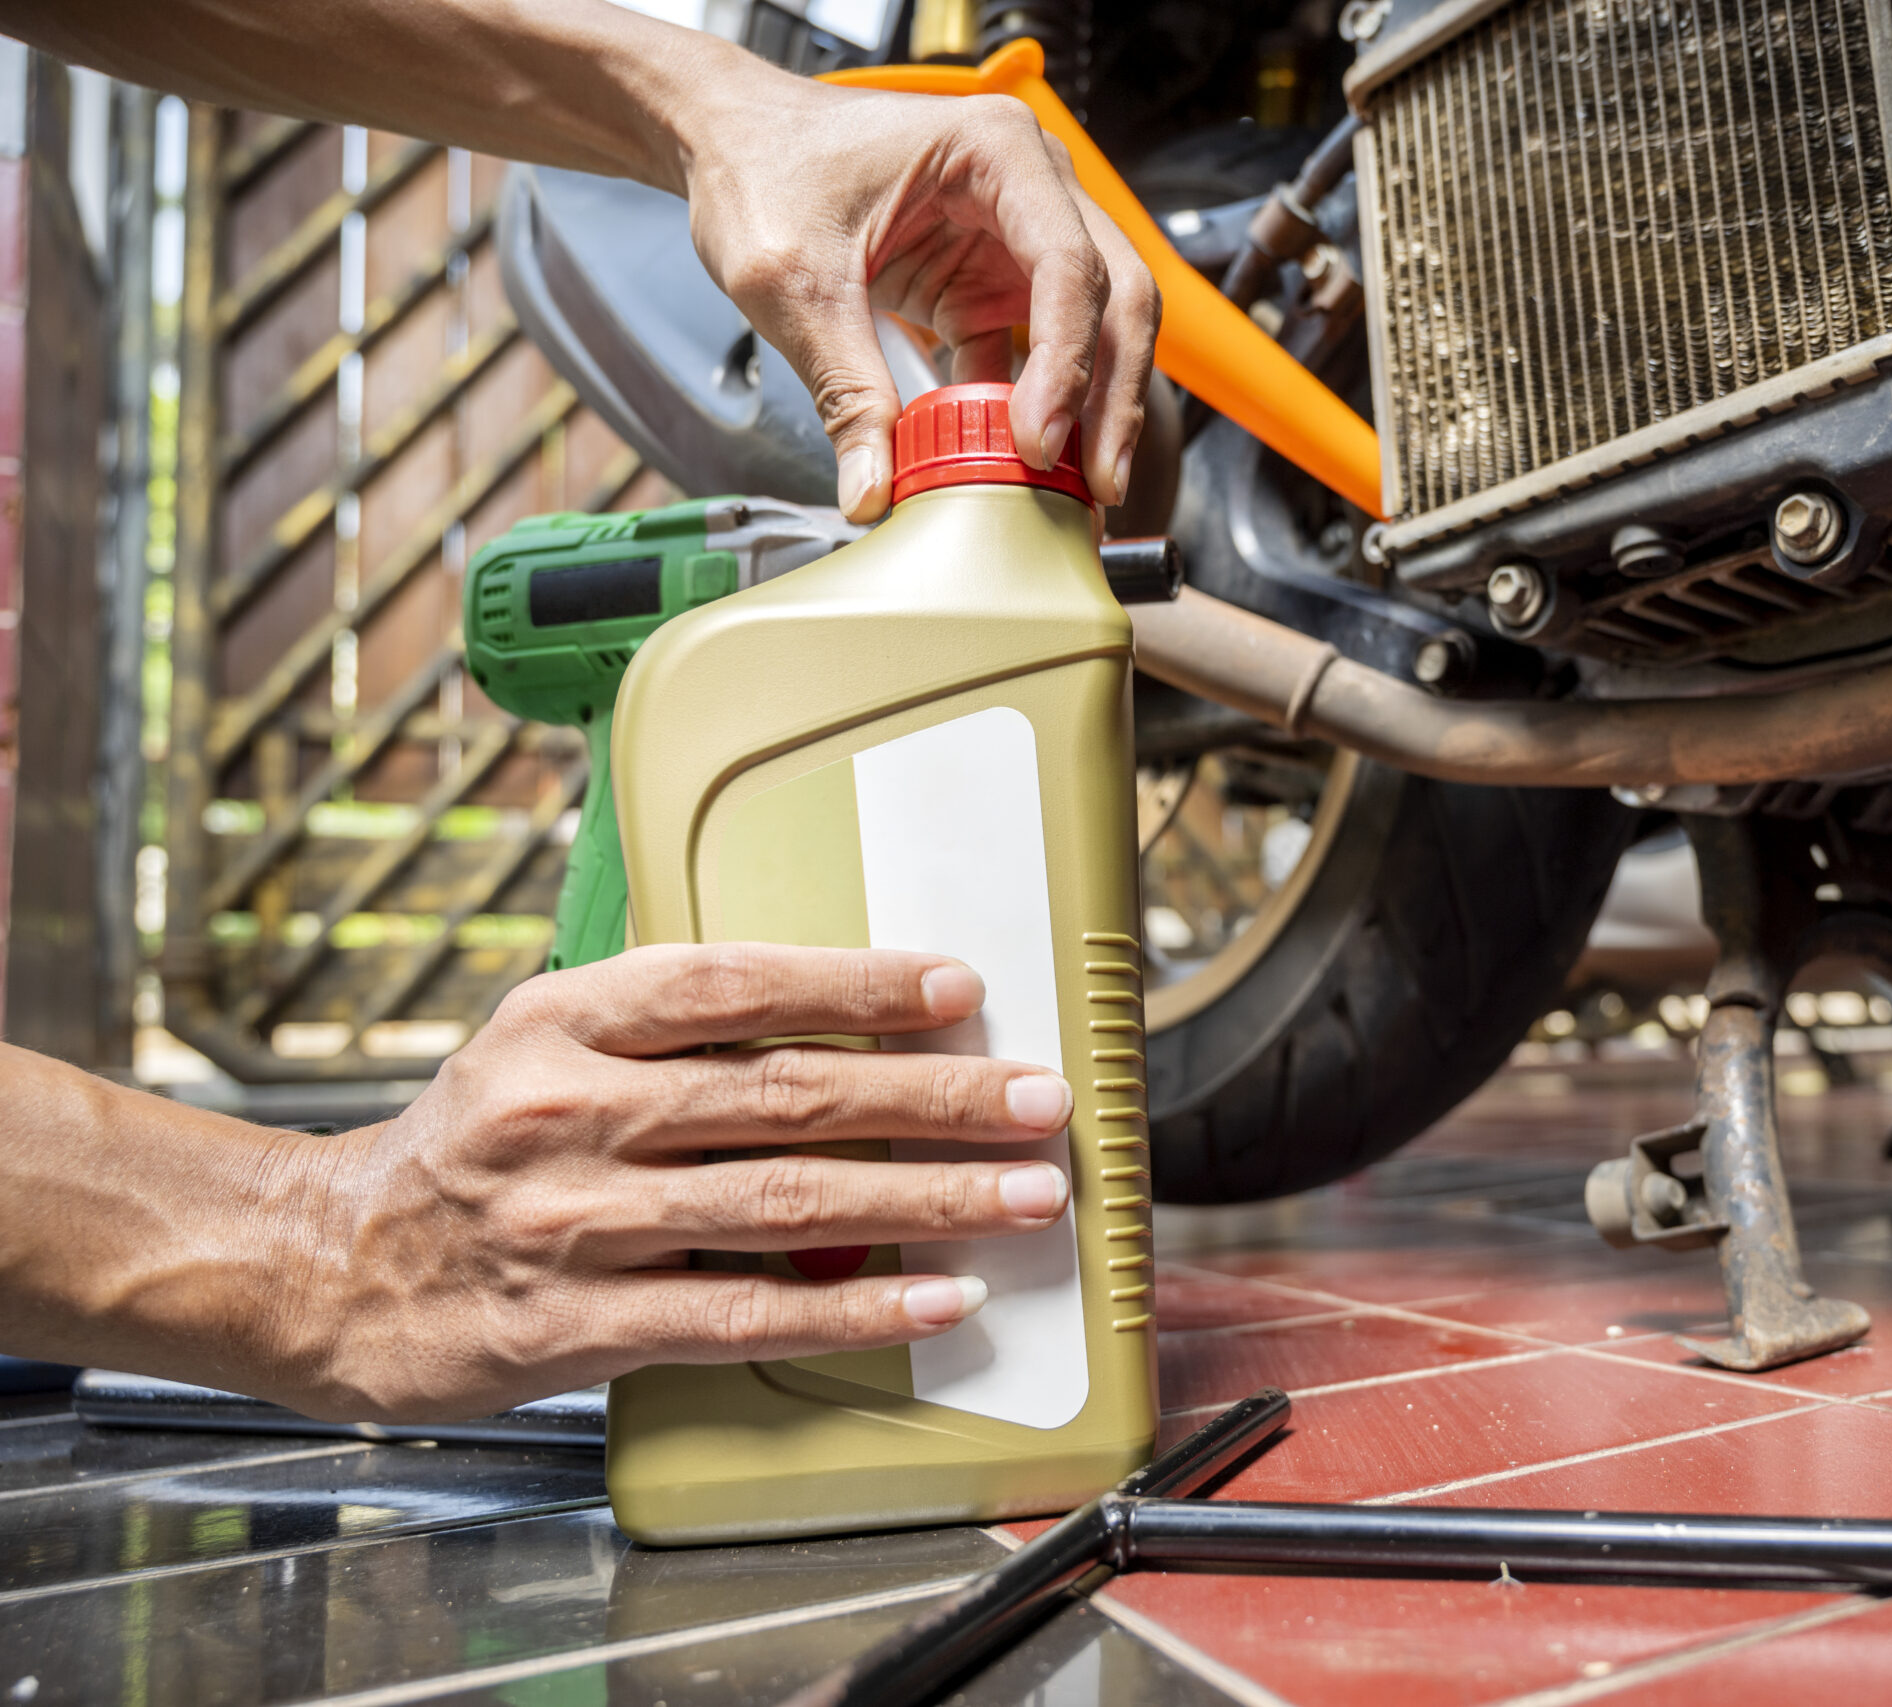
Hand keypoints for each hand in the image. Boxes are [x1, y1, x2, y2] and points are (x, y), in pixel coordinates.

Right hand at [257, 944, 1074, 1421]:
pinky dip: (854, 1305)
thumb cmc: (468, 1148)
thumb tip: (845, 1023)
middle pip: (788, 1092)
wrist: (323, 1272)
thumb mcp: (541, 1044)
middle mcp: (572, 1112)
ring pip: (785, 1201)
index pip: (734, 983)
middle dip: (934, 1097)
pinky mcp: (581, 1327)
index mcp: (565, 1022)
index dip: (855, 981)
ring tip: (1025, 1194)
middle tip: (1039, 1099)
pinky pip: (745, 1311)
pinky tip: (938, 1298)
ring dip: (926, 1198)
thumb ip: (672, 1032)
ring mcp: (577, 1223)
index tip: (959, 986)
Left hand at [672, 65, 1159, 520]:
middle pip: (1115, 297)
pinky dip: (1033, 410)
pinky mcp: (991, 284)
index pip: (1068, 265)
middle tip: (1098, 483)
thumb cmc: (764, 168)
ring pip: (1094, 329)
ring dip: (1088, 409)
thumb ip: (844, 386)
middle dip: (1112, 396)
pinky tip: (1017, 465)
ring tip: (1075, 488)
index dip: (1067, 362)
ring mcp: (1016, 238)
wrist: (732, 146)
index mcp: (994, 152)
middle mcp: (1028, 188)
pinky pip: (1036, 355)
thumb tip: (873, 489)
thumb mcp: (794, 281)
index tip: (1036, 441)